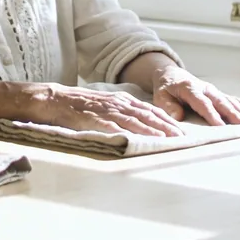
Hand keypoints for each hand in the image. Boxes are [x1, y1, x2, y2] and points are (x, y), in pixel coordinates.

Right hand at [36, 84, 184, 136]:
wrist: (57, 99)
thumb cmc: (82, 105)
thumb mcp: (107, 104)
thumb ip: (123, 112)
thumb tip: (142, 123)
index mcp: (123, 100)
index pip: (151, 110)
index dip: (167, 120)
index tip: (182, 130)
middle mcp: (119, 104)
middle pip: (148, 115)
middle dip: (167, 127)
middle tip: (182, 138)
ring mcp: (108, 111)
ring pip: (135, 121)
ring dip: (153, 130)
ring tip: (167, 140)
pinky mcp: (96, 120)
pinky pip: (115, 127)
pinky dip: (128, 133)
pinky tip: (138, 139)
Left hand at [150, 66, 239, 125]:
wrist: (171, 75)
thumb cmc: (166, 89)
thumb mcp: (160, 96)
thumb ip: (168, 106)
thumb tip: (178, 117)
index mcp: (190, 88)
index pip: (203, 103)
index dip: (212, 114)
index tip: (220, 126)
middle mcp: (205, 88)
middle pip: (221, 102)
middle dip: (233, 114)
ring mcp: (214, 91)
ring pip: (230, 101)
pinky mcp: (219, 94)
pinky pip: (234, 100)